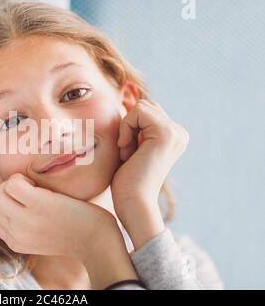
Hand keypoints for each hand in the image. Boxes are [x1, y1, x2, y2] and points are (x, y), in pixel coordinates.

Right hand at [0, 173, 137, 288]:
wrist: (98, 241)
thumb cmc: (74, 231)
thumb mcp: (39, 236)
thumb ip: (22, 224)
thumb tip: (10, 197)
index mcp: (15, 242)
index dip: (5, 203)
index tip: (24, 203)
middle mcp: (16, 234)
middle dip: (6, 191)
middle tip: (30, 193)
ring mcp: (26, 221)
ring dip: (13, 184)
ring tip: (35, 190)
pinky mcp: (39, 205)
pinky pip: (13, 182)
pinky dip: (24, 178)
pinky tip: (42, 187)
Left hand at [112, 99, 189, 249]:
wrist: (133, 204)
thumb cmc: (126, 182)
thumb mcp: (131, 148)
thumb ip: (135, 128)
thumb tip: (127, 100)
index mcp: (173, 136)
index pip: (145, 111)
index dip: (129, 128)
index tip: (129, 154)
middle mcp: (179, 133)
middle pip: (143, 106)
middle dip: (128, 127)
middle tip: (128, 154)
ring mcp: (175, 132)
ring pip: (140, 107)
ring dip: (126, 130)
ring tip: (129, 155)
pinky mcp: (166, 133)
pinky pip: (137, 111)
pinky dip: (125, 130)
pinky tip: (127, 152)